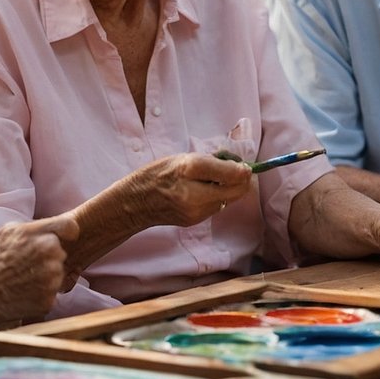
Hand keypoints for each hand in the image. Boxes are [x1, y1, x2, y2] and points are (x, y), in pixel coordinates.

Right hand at [0, 214, 79, 325]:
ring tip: (24, 280)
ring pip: (58, 275)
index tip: (62, 240)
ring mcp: (51, 279)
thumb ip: (35, 227)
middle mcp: (49, 255)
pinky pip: (52, 294)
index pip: (70, 228)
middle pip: (62, 253)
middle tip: (27, 265)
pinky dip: (41, 295)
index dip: (67, 234)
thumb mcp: (8, 231)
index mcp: (40, 235)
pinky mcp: (49, 300)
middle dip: (49, 258)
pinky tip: (24, 293)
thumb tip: (54, 229)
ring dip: (46, 277)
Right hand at [126, 152, 252, 226]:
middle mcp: (196, 192)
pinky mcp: (196, 221)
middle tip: (233, 171)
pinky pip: (217, 207)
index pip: (232, 173)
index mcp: (191, 169)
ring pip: (229, 199)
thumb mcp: (184, 158)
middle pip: (237, 190)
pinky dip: (216, 198)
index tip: (242, 164)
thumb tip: (242, 169)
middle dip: (240, 181)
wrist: (136, 202)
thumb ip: (213, 162)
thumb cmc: (158, 173)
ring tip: (210, 181)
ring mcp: (196, 210)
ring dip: (228, 190)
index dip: (243, 169)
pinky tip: (201, 192)